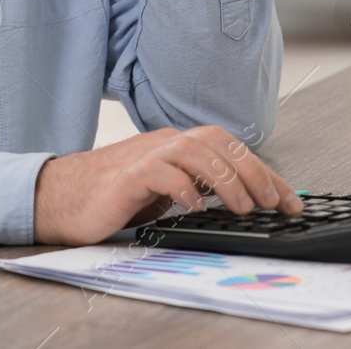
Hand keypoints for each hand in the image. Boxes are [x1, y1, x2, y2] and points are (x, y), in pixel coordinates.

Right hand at [32, 125, 302, 245]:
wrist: (60, 197)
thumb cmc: (113, 196)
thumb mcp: (165, 192)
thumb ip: (197, 188)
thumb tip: (244, 202)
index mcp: (177, 145)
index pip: (230, 149)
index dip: (265, 172)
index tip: (290, 200)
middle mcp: (165, 142)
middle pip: (218, 142)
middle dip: (253, 171)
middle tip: (272, 202)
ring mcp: (146, 154)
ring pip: (195, 151)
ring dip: (226, 179)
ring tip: (242, 208)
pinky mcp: (127, 174)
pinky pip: (161, 171)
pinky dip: (183, 188)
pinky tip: (195, 207)